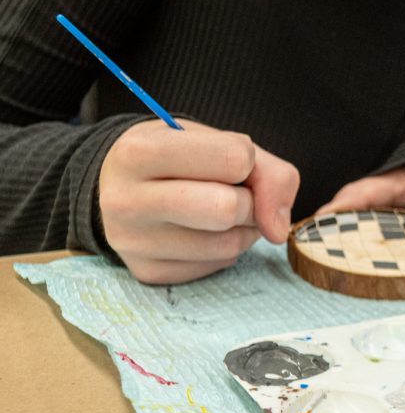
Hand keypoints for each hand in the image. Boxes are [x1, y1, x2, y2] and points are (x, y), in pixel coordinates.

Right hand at [98, 119, 299, 283]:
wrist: (119, 182)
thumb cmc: (176, 156)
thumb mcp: (216, 140)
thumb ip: (268, 172)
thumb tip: (278, 231)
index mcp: (140, 152)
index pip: (234, 159)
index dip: (247, 161)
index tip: (232, 163)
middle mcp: (126, 200)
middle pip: (227, 209)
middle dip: (247, 201)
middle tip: (235, 193)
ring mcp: (132, 242)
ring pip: (226, 245)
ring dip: (242, 228)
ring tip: (221, 211)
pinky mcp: (147, 272)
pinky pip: (216, 265)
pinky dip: (225, 248)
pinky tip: (205, 231)